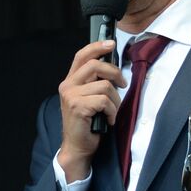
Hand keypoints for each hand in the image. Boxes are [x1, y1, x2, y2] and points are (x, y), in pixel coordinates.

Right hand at [56, 39, 123, 181]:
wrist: (77, 147)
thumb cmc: (87, 124)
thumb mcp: (89, 98)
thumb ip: (95, 82)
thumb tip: (113, 69)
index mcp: (70, 81)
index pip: (81, 55)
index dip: (97, 46)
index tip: (111, 43)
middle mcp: (68, 86)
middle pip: (95, 65)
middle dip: (115, 73)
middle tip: (122, 84)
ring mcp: (71, 96)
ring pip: (104, 85)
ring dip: (115, 100)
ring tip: (112, 111)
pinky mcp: (78, 107)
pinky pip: (104, 101)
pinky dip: (112, 111)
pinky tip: (108, 120)